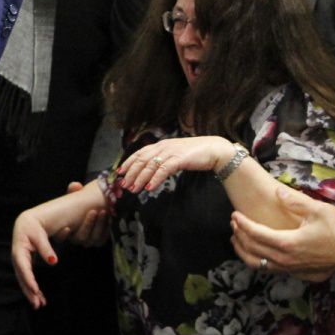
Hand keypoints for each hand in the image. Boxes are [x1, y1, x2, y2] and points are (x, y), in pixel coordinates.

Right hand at [11, 210, 57, 308]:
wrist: (26, 222)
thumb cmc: (33, 227)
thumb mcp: (40, 235)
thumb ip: (46, 249)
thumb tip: (54, 262)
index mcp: (19, 251)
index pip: (24, 268)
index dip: (29, 280)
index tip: (35, 290)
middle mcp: (17, 259)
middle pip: (22, 278)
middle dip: (29, 292)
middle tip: (37, 305)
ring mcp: (20, 263)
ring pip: (24, 281)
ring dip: (31, 294)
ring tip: (39, 305)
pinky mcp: (25, 265)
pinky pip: (28, 279)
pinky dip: (33, 289)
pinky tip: (41, 298)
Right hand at [51, 181, 109, 246]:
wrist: (94, 208)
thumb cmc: (79, 204)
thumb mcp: (75, 197)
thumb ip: (73, 192)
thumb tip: (75, 186)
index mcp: (65, 230)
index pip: (59, 238)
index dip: (62, 235)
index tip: (67, 227)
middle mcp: (75, 238)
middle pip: (80, 237)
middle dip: (87, 225)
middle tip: (93, 211)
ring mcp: (87, 241)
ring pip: (93, 238)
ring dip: (99, 225)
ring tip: (103, 212)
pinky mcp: (98, 241)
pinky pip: (102, 239)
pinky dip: (106, 229)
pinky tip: (110, 218)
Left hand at [119, 136, 236, 191]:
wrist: (214, 149)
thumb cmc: (196, 153)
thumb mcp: (175, 154)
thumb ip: (164, 159)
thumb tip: (152, 170)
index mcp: (161, 145)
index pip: (139, 153)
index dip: (128, 162)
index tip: (120, 172)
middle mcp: (163, 146)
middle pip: (141, 160)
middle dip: (131, 173)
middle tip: (124, 185)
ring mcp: (171, 152)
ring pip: (150, 166)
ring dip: (140, 178)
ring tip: (134, 189)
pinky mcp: (179, 159)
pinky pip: (163, 170)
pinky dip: (155, 179)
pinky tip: (149, 188)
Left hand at [229, 187, 334, 281]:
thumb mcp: (319, 211)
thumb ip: (296, 201)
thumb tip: (278, 191)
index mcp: (287, 242)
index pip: (256, 234)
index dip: (242, 224)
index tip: (235, 215)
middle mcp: (284, 258)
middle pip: (251, 248)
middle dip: (239, 234)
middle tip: (234, 223)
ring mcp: (287, 268)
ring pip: (255, 263)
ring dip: (242, 250)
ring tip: (236, 238)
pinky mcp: (291, 273)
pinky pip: (266, 268)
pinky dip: (254, 259)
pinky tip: (252, 251)